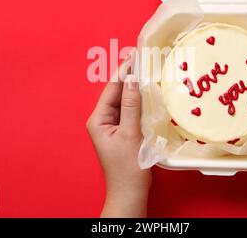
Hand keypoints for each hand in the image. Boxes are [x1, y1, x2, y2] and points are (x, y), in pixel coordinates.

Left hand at [87, 59, 150, 217]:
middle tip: (143, 57)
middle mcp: (102, 119)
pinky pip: (130, 110)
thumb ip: (131, 106)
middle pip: (117, 92)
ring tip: (147, 69)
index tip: (134, 55)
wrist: (130, 190)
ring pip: (124, 100)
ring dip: (135, 87)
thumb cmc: (128, 166)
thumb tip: (132, 79)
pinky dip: (138, 100)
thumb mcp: (130, 133)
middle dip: (130, 75)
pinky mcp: (122, 130)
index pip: (112, 89)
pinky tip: (148, 91)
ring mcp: (112, 125)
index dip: (124, 71)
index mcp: (98, 119)